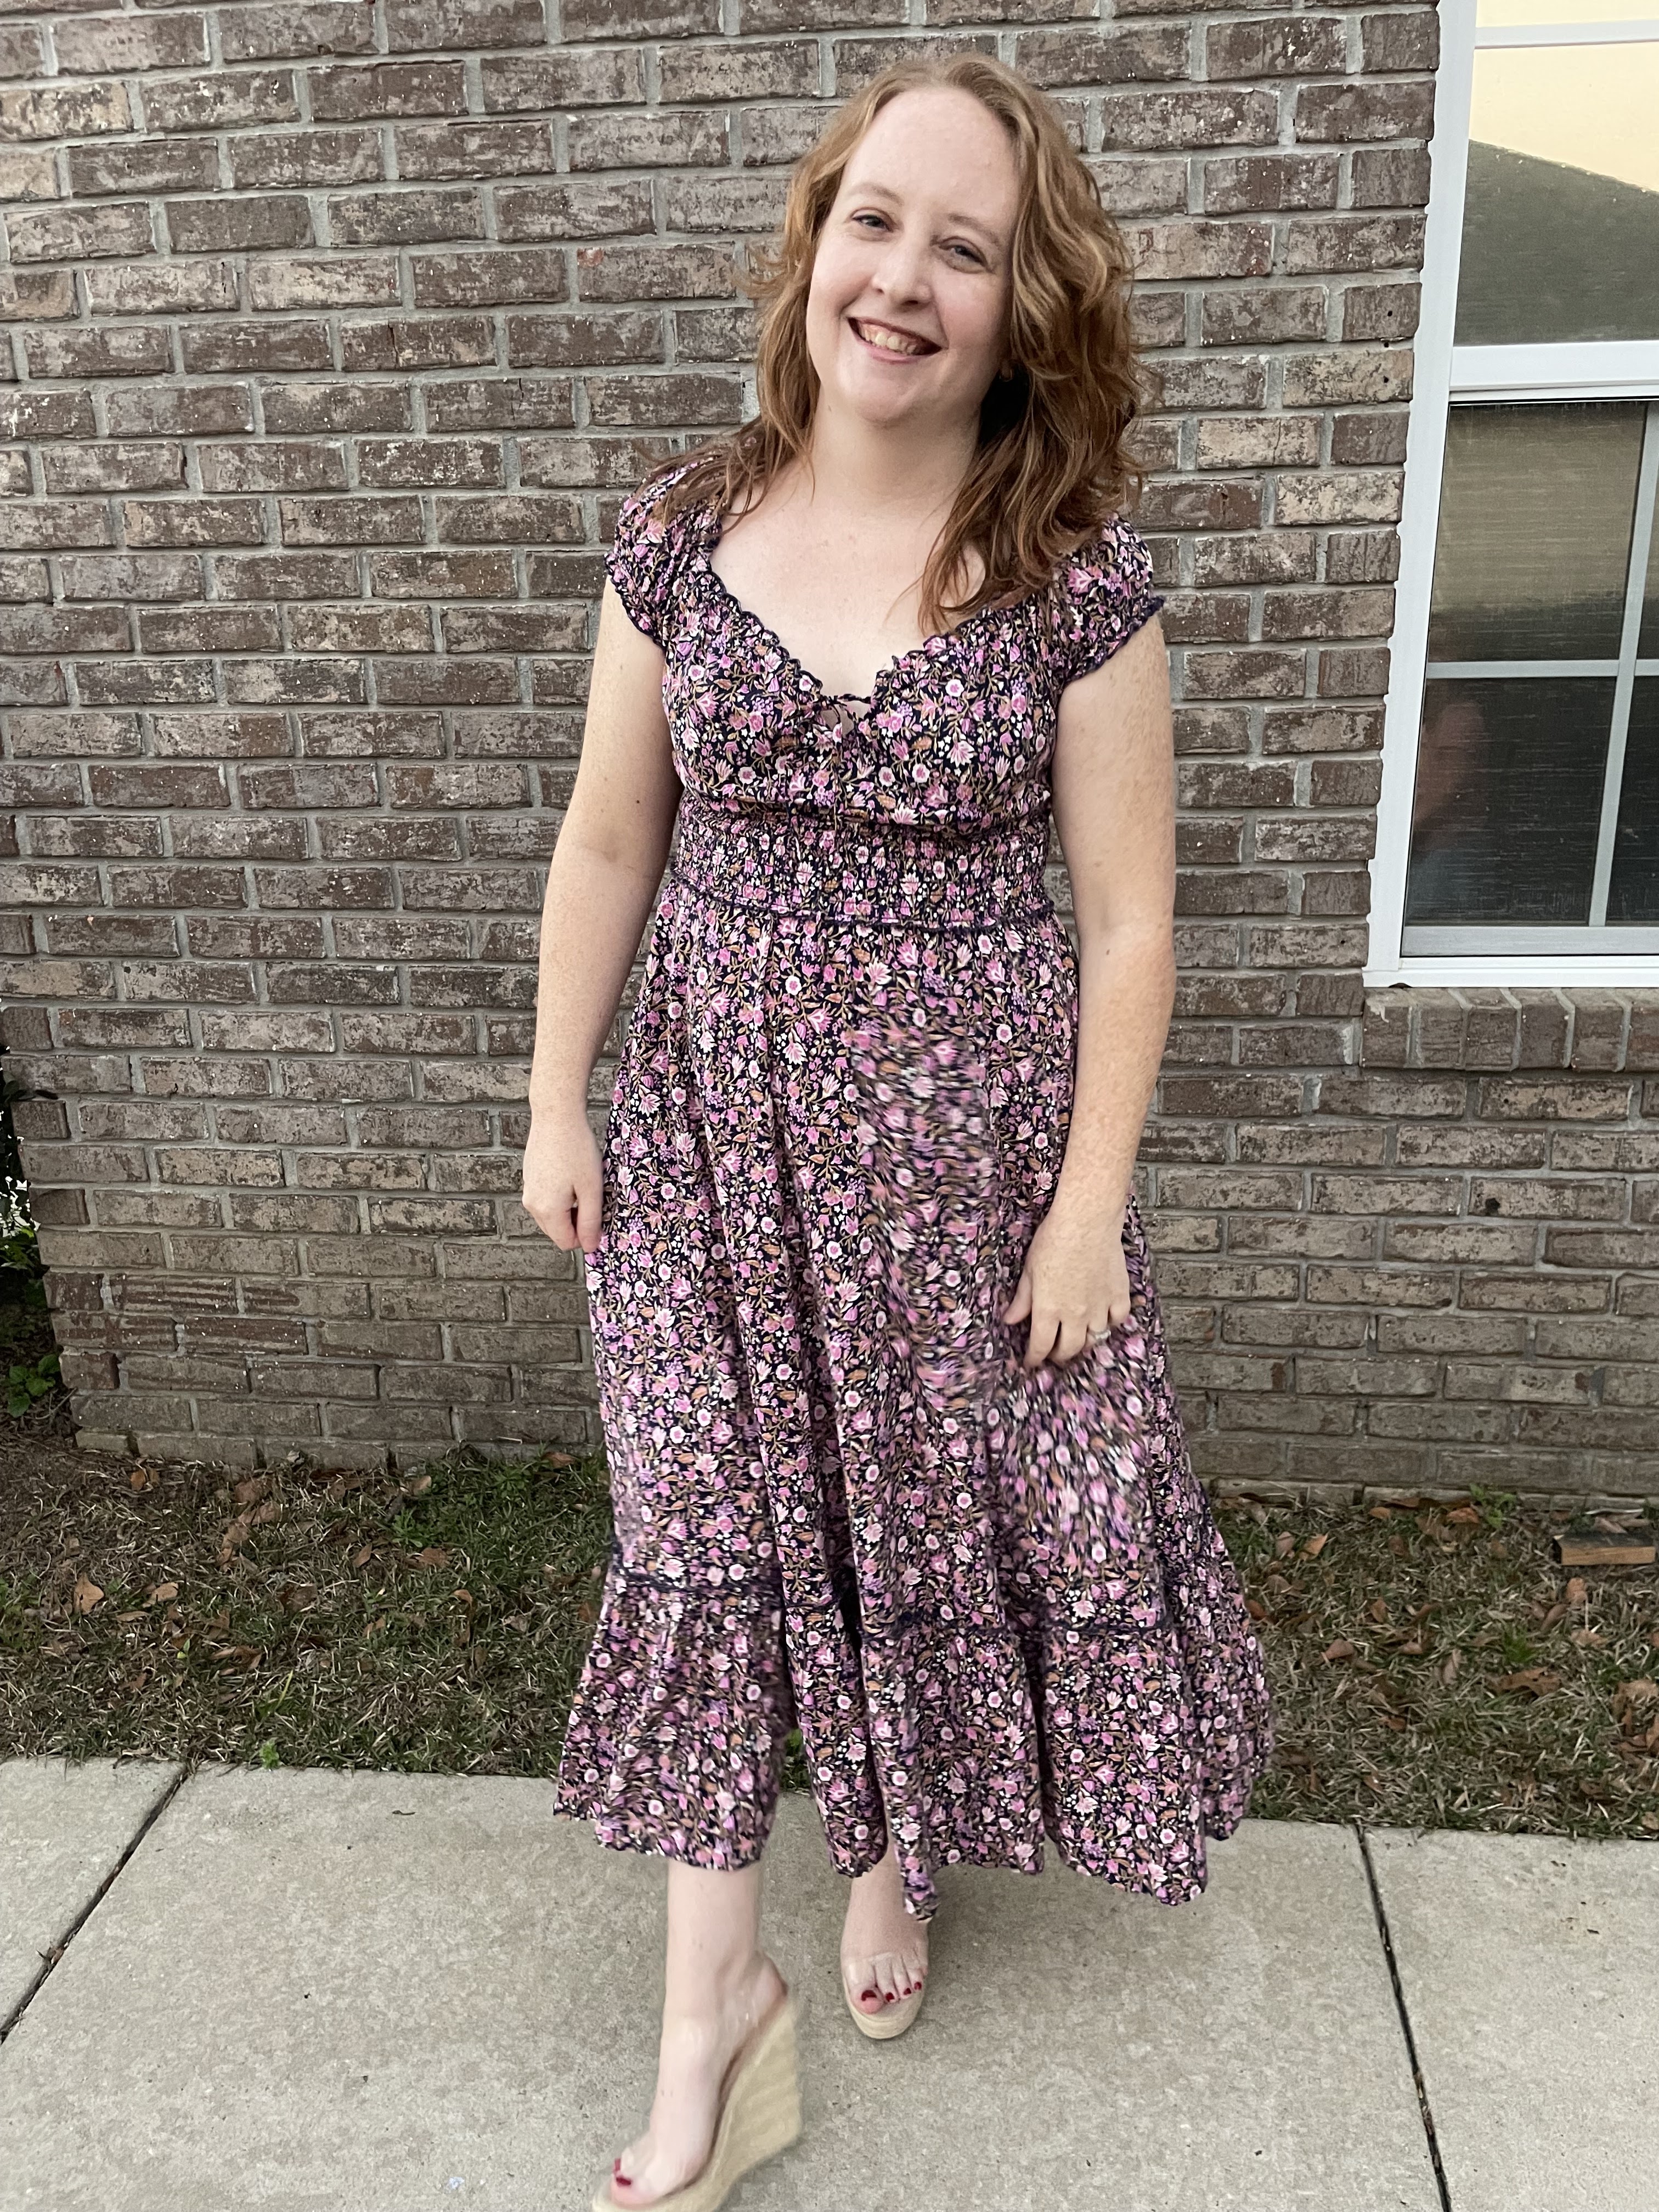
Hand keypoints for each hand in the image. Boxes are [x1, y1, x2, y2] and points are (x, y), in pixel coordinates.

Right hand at [522, 1107, 603, 1254]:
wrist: (556, 1116)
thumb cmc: (577, 1150)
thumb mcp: (591, 1188)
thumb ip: (590, 1221)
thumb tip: (590, 1247)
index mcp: (547, 1211)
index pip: (567, 1242)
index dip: (586, 1235)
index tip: (598, 1214)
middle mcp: (532, 1205)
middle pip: (557, 1231)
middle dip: (576, 1222)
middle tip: (591, 1196)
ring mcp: (527, 1191)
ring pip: (551, 1216)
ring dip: (568, 1208)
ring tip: (580, 1183)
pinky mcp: (528, 1179)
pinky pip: (545, 1200)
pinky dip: (559, 1196)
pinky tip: (569, 1174)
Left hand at [1001, 1199, 1130, 1371]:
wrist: (1086, 1221)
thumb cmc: (1053, 1240)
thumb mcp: (1029, 1270)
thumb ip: (1022, 1299)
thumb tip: (1010, 1320)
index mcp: (1048, 1310)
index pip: (1040, 1346)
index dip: (1034, 1358)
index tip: (1031, 1362)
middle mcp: (1074, 1315)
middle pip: (1068, 1349)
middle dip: (1058, 1356)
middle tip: (1053, 1353)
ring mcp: (1099, 1307)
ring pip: (1094, 1339)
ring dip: (1083, 1343)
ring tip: (1076, 1339)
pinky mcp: (1118, 1295)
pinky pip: (1117, 1320)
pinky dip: (1109, 1324)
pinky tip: (1103, 1320)